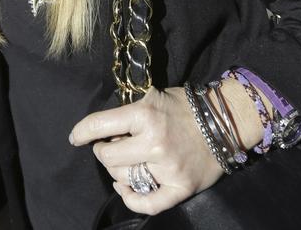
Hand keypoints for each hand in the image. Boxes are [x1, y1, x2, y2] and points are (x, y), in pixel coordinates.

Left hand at [69, 87, 223, 215]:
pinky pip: (148, 203)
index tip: (76, 137)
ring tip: (122, 164)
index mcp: (145, 115)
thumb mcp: (153, 97)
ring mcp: (168, 168)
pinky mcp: (180, 187)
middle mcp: (154, 142)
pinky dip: (131, 199)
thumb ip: (129, 111)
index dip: (82, 132)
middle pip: (108, 157)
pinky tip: (125, 189)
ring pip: (124, 178)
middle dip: (103, 152)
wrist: (224, 122)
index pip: (99, 125)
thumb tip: (100, 128)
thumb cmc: (184, 107)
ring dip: (117, 172)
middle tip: (109, 147)